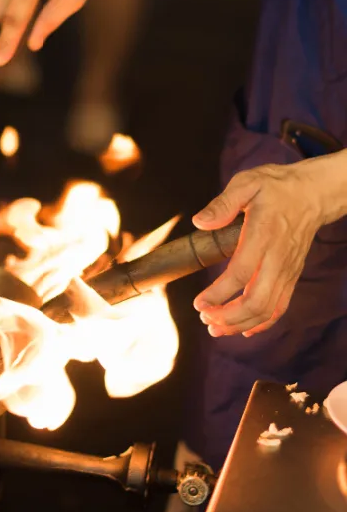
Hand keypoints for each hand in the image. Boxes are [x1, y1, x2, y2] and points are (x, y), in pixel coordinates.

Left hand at [192, 153, 346, 336]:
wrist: (314, 193)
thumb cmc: (276, 187)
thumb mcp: (247, 183)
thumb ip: (223, 203)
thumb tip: (200, 222)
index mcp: (263, 235)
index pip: (241, 273)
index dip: (219, 293)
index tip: (198, 303)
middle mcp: (278, 258)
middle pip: (257, 300)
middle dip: (229, 316)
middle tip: (205, 319)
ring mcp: (287, 269)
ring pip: (268, 309)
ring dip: (241, 323)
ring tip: (216, 328)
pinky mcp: (292, 275)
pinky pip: (280, 306)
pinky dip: (262, 323)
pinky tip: (243, 329)